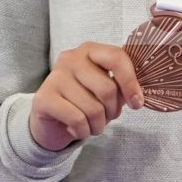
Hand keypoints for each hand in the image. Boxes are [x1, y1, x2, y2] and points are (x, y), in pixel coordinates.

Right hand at [30, 43, 144, 150]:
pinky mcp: (43, 98)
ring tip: (92, 125)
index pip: (116, 57)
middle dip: (113, 111)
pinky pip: (77, 119)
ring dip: (98, 125)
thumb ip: (122, 86)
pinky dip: (83, 131)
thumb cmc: (84, 101)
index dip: (131, 82)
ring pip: (93, 108)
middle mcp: (71, 58)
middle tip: (107, 117)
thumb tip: (138, 96)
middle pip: (107, 88)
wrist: (51, 122)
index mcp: (90, 50)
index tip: (137, 103)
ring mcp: (55, 76)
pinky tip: (77, 129)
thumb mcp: (107, 90)